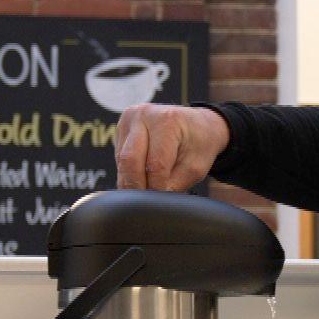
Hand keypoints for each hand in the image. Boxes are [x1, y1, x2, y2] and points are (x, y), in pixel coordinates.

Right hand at [114, 104, 229, 191]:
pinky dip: (129, 172)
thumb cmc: (200, 144)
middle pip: (129, 161)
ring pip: (121, 162)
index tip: (161, 201)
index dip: (157, 188)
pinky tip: (143, 175)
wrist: (198, 124)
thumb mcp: (195, 168)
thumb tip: (152, 202)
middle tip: (146, 204)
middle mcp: (143, 115)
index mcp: (167, 120)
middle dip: (137, 187)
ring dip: (132, 180)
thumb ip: (174, 185)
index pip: (155, 164)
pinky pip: (119, 159)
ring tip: (148, 188)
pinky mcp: (120, 129)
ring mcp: (128, 120)